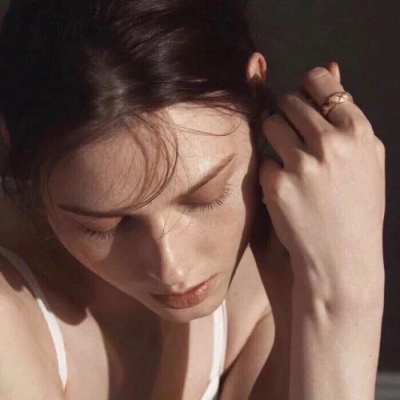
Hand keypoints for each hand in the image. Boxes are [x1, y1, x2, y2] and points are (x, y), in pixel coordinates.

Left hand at [256, 62, 384, 303]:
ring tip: (288, 164)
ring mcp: (303, 164)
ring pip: (269, 124)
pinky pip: (262, 159)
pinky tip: (283, 191)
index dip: (306, 88)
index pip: (320, 81)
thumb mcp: (365, 159)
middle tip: (293, 139)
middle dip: (286, 115)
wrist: (343, 261)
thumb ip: (344, 114)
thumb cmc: (355, 209)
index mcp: (359, 132)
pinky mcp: (277, 185)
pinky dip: (268, 170)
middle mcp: (332, 143)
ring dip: (273, 139)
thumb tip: (330, 66)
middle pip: (289, 101)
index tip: (302, 102)